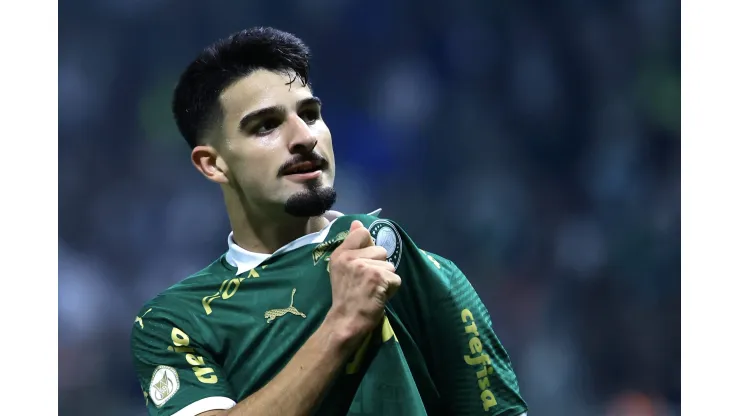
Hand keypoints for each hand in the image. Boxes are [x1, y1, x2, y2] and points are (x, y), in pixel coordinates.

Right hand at [324, 220, 401, 346]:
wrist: (345, 321)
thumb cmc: (346, 297)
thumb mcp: (342, 268)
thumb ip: (352, 245)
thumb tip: (358, 223)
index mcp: (341, 253)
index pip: (363, 233)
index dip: (369, 249)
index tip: (363, 265)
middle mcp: (351, 256)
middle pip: (381, 251)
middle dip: (379, 267)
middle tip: (367, 283)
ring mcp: (365, 266)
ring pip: (390, 266)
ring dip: (385, 280)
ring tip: (372, 291)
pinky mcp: (378, 277)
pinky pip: (395, 279)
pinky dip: (391, 290)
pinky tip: (378, 297)